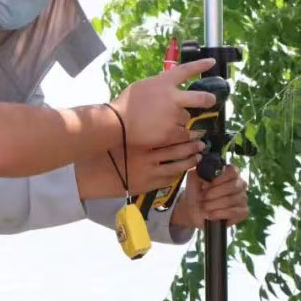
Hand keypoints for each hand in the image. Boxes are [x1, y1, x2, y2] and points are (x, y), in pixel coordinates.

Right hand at [75, 140, 203, 199]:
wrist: (98, 175)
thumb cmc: (110, 151)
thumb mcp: (124, 136)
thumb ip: (141, 129)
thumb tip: (159, 117)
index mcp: (141, 141)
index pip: (169, 135)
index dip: (184, 133)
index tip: (193, 128)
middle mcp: (147, 155)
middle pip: (177, 149)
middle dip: (192, 145)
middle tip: (201, 140)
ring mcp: (149, 171)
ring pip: (178, 165)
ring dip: (191, 159)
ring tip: (198, 154)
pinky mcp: (150, 184)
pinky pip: (171, 177)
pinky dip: (180, 172)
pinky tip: (185, 167)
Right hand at [110, 58, 216, 148]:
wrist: (119, 124)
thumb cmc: (126, 104)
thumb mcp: (143, 86)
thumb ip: (159, 85)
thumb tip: (169, 86)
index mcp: (164, 82)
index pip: (186, 70)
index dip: (201, 65)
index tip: (211, 62)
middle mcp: (173, 97)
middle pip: (201, 98)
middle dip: (209, 99)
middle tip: (210, 101)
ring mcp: (175, 116)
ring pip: (188, 118)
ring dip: (181, 120)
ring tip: (165, 123)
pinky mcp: (173, 132)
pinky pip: (184, 134)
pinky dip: (181, 134)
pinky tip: (173, 133)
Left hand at [170, 165, 248, 228]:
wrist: (193, 210)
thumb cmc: (196, 192)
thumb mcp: (193, 179)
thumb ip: (199, 171)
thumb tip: (206, 170)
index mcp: (230, 173)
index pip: (233, 171)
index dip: (219, 179)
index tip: (205, 185)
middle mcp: (239, 184)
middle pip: (233, 186)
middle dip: (215, 193)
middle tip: (203, 197)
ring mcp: (243, 198)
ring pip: (232, 200)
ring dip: (214, 204)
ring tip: (204, 207)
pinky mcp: (243, 212)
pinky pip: (234, 212)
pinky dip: (219, 213)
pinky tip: (210, 214)